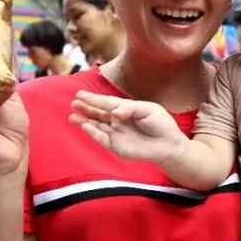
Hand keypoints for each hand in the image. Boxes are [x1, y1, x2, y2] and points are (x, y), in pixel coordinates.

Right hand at [69, 91, 186, 163]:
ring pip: (96, 126)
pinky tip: (86, 126)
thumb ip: (129, 109)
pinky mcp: (115, 146)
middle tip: (73, 103)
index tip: (79, 94)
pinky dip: (93, 133)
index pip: (106, 103)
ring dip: (84, 121)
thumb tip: (114, 112)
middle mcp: (117, 120)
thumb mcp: (148, 110)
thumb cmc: (160, 124)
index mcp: (124, 109)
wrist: (168, 144)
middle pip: (98, 113)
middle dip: (85, 108)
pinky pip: (101, 139)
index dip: (93, 99)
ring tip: (73, 116)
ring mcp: (115, 133)